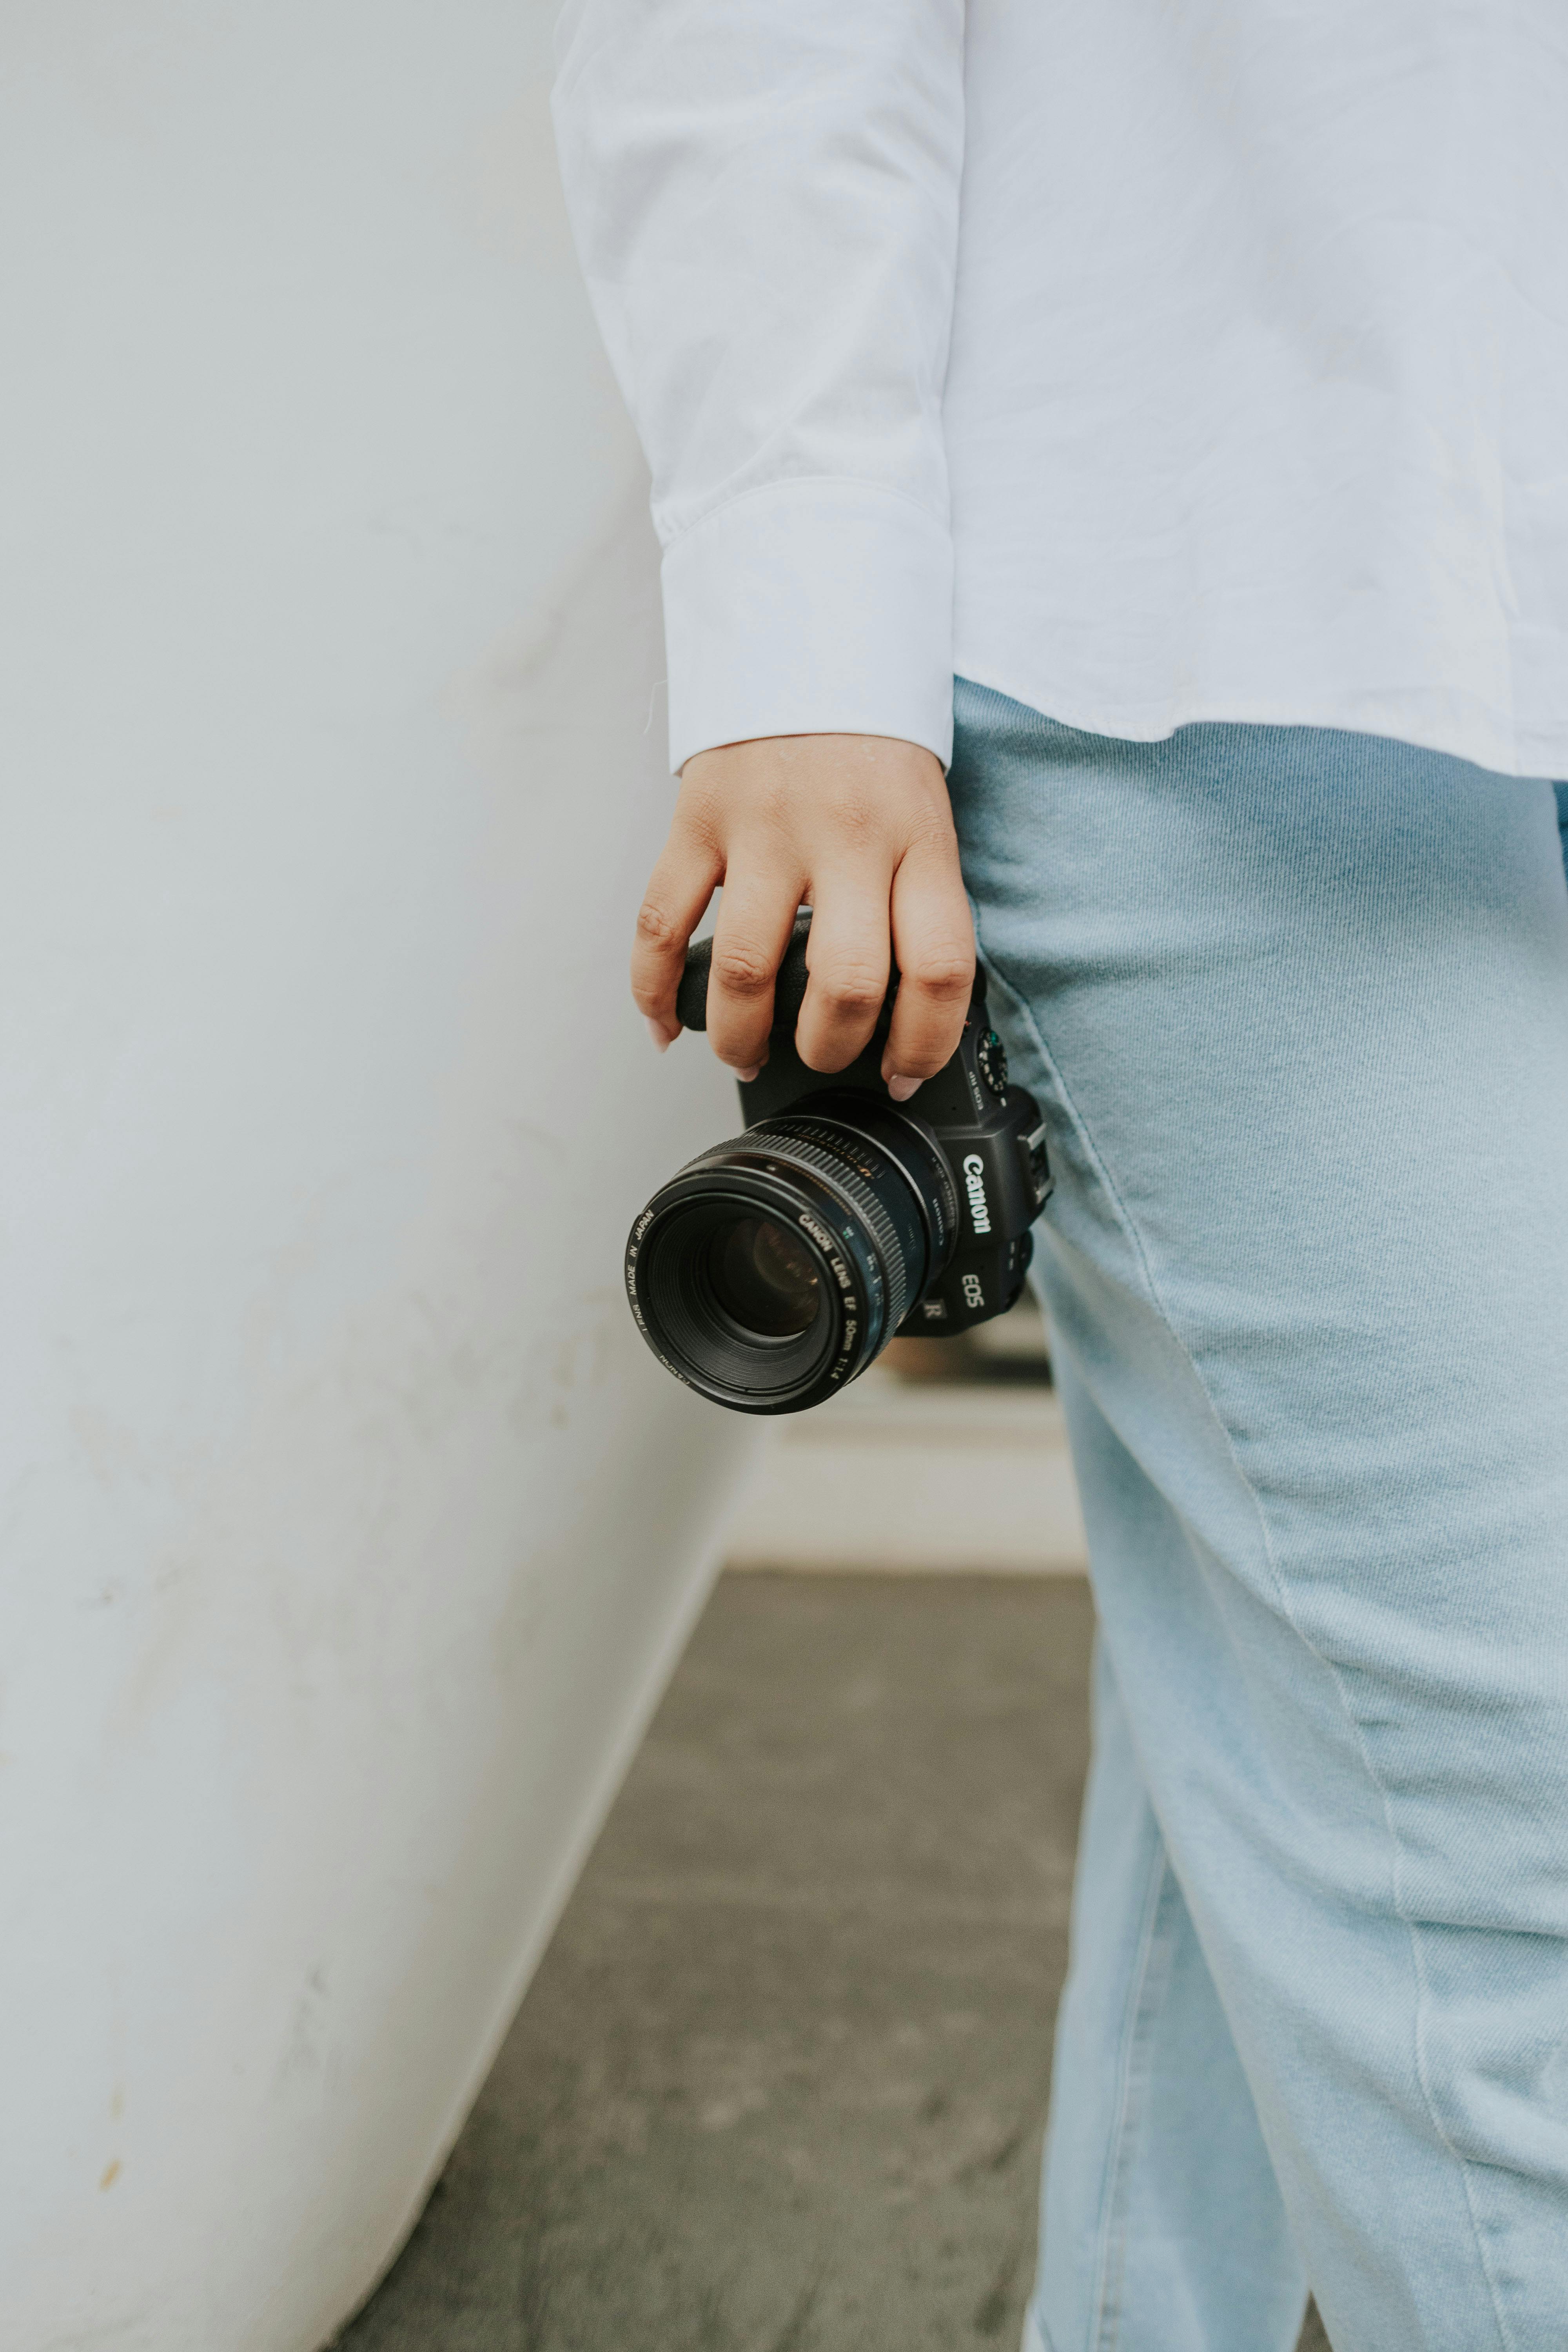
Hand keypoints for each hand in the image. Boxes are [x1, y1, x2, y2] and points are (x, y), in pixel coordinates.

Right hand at [632, 734, 974, 1097]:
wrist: (810, 639)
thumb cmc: (871, 751)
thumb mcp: (923, 822)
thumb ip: (915, 907)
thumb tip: (900, 1017)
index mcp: (918, 841)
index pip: (939, 970)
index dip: (924, 1044)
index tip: (903, 1073)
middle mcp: (846, 836)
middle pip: (846, 984)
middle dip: (830, 1048)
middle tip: (819, 1055)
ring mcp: (767, 827)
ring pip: (747, 969)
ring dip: (742, 1036)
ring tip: (745, 1051)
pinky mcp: (701, 818)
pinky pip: (664, 922)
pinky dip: (655, 989)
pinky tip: (667, 1023)